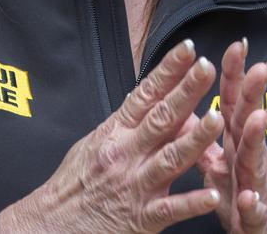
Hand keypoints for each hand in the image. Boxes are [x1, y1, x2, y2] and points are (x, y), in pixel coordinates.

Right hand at [0, 39, 224, 233]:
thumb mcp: (95, 141)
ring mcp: (135, 185)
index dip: (168, 70)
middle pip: (161, 118)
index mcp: (115, 132)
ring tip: (217, 119)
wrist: (50, 226)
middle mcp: (126, 153)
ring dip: (195, 139)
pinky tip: (213, 194)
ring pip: (171, 158)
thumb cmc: (75, 182)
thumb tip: (148, 95)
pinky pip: (170, 209)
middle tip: (207, 68)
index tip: (187, 49)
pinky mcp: (141, 219)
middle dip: (186, 92)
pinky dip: (192, 202)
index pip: (146, 93)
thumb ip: (126, 122)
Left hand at [197, 41, 266, 233]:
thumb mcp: (224, 166)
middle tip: (261, 67)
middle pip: (251, 121)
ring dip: (257, 139)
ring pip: (256, 161)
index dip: (235, 75)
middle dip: (255, 94)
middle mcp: (251, 159)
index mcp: (238, 144)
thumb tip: (190, 112)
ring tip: (260, 117)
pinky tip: (248, 197)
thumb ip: (209, 139)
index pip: (234, 103)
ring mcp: (257, 187)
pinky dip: (250, 203)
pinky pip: (253, 211)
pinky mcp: (256, 219)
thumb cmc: (245, 198)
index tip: (236, 44)